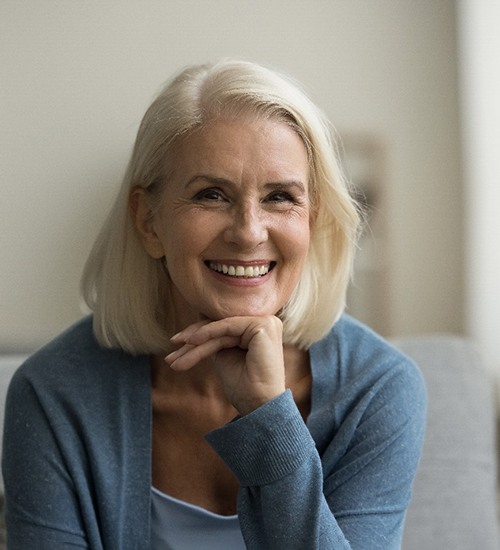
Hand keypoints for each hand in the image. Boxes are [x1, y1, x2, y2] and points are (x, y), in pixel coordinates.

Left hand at [165, 316, 285, 414]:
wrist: (259, 406)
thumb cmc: (244, 387)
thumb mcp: (224, 355)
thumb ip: (215, 338)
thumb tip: (195, 324)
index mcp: (260, 328)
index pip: (223, 326)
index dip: (198, 334)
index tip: (175, 346)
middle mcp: (267, 322)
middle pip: (220, 326)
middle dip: (192, 340)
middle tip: (171, 354)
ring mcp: (267, 322)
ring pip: (220, 328)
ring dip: (194, 343)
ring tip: (175, 359)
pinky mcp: (262, 326)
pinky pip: (227, 327)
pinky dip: (207, 333)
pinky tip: (190, 342)